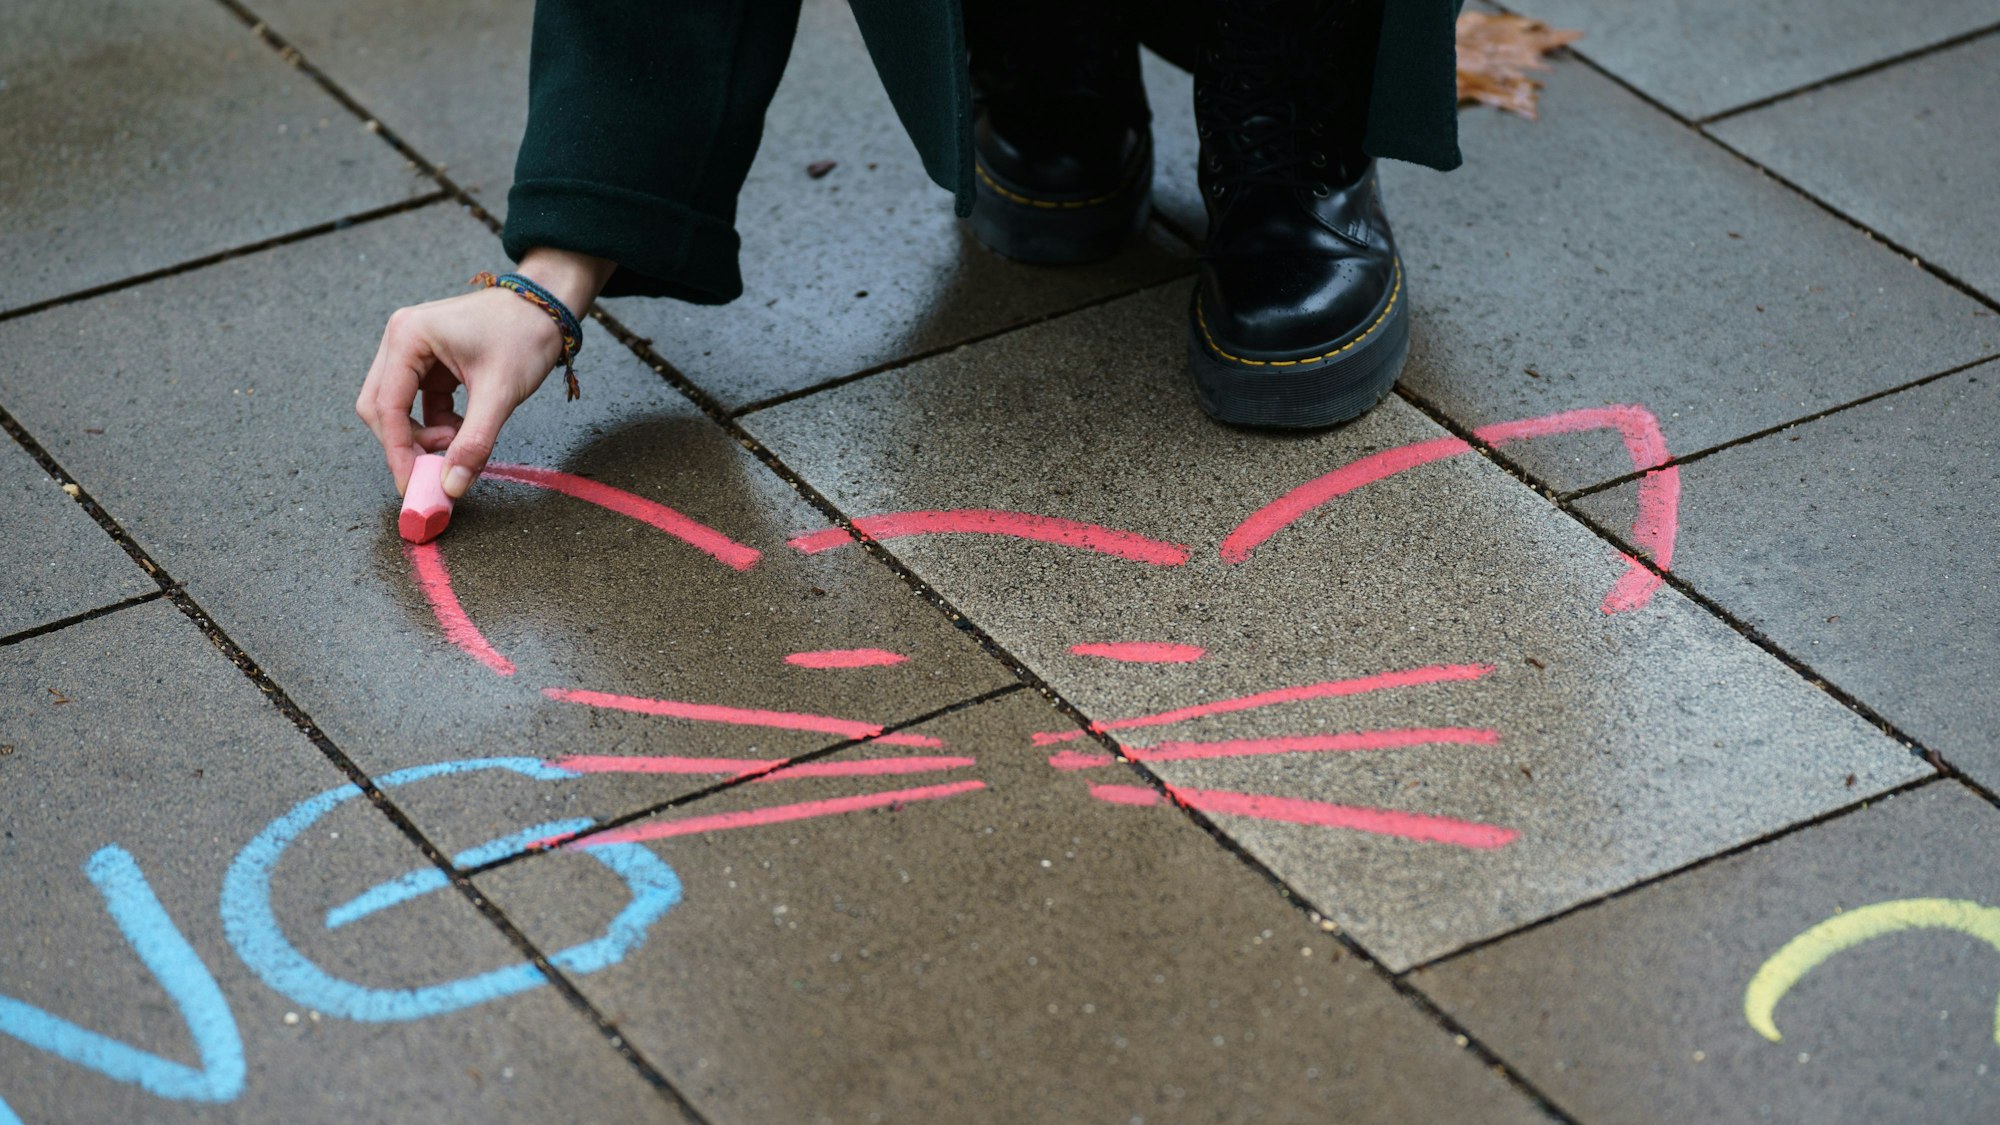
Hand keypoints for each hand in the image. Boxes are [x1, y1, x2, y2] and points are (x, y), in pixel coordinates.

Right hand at [355, 248, 614, 497]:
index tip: (412, 485)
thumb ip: (474, 442)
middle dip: (406, 443)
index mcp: (408, 337)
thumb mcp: (500, 392)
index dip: (397, 451)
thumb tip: (452, 486)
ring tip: (460, 440)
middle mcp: (401, 340)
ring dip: (424, 434)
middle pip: (381, 408)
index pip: (387, 406)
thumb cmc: (524, 334)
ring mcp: (412, 351)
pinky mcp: (428, 363)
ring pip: (398, 409)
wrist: (547, 308)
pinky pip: (419, 404)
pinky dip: (437, 424)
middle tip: (435, 471)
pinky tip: (464, 428)